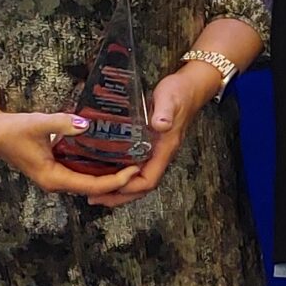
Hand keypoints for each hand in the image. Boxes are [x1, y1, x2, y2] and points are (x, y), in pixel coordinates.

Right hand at [0, 106, 138, 199]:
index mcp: (53, 178)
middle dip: (119, 181)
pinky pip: (83, 174)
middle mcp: (56, 182)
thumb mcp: (37, 123)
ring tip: (133, 163)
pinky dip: (99, 169)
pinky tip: (114, 157)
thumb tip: (84, 124)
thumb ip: (61, 123)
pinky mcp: (56, 169)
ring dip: (111, 176)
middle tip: (142, 166)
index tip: (136, 169)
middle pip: (95, 188)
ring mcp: (56, 177)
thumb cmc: (12, 130)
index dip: (116, 180)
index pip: (93, 186)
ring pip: (90, 182)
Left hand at [85, 63, 220, 208]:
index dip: (129, 188)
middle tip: (94, 199)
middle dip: (119, 196)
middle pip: (141, 186)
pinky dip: (119, 174)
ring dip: (117, 189)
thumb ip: (165, 112)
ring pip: (137, 179)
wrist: (191, 85)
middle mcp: (159, 154)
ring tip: (96, 192)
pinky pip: (134, 166)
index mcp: (165, 149)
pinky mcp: (148, 144)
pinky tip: (105, 171)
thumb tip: (160, 125)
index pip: (149, 180)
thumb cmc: (180, 92)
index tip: (108, 188)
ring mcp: (154, 150)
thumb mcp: (170, 99)